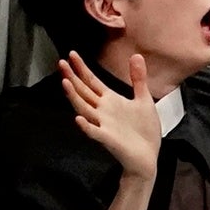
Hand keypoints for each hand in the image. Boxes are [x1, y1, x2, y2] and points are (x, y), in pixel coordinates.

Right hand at [61, 51, 160, 183]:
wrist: (148, 155)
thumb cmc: (144, 129)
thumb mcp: (144, 99)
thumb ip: (138, 79)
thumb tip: (136, 55)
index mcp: (110, 100)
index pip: (92, 81)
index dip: (82, 68)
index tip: (72, 54)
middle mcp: (102, 111)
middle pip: (83, 92)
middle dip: (72, 78)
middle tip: (61, 63)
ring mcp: (103, 124)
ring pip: (84, 109)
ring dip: (74, 97)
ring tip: (65, 83)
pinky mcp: (108, 139)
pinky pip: (94, 132)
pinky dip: (86, 126)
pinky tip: (78, 118)